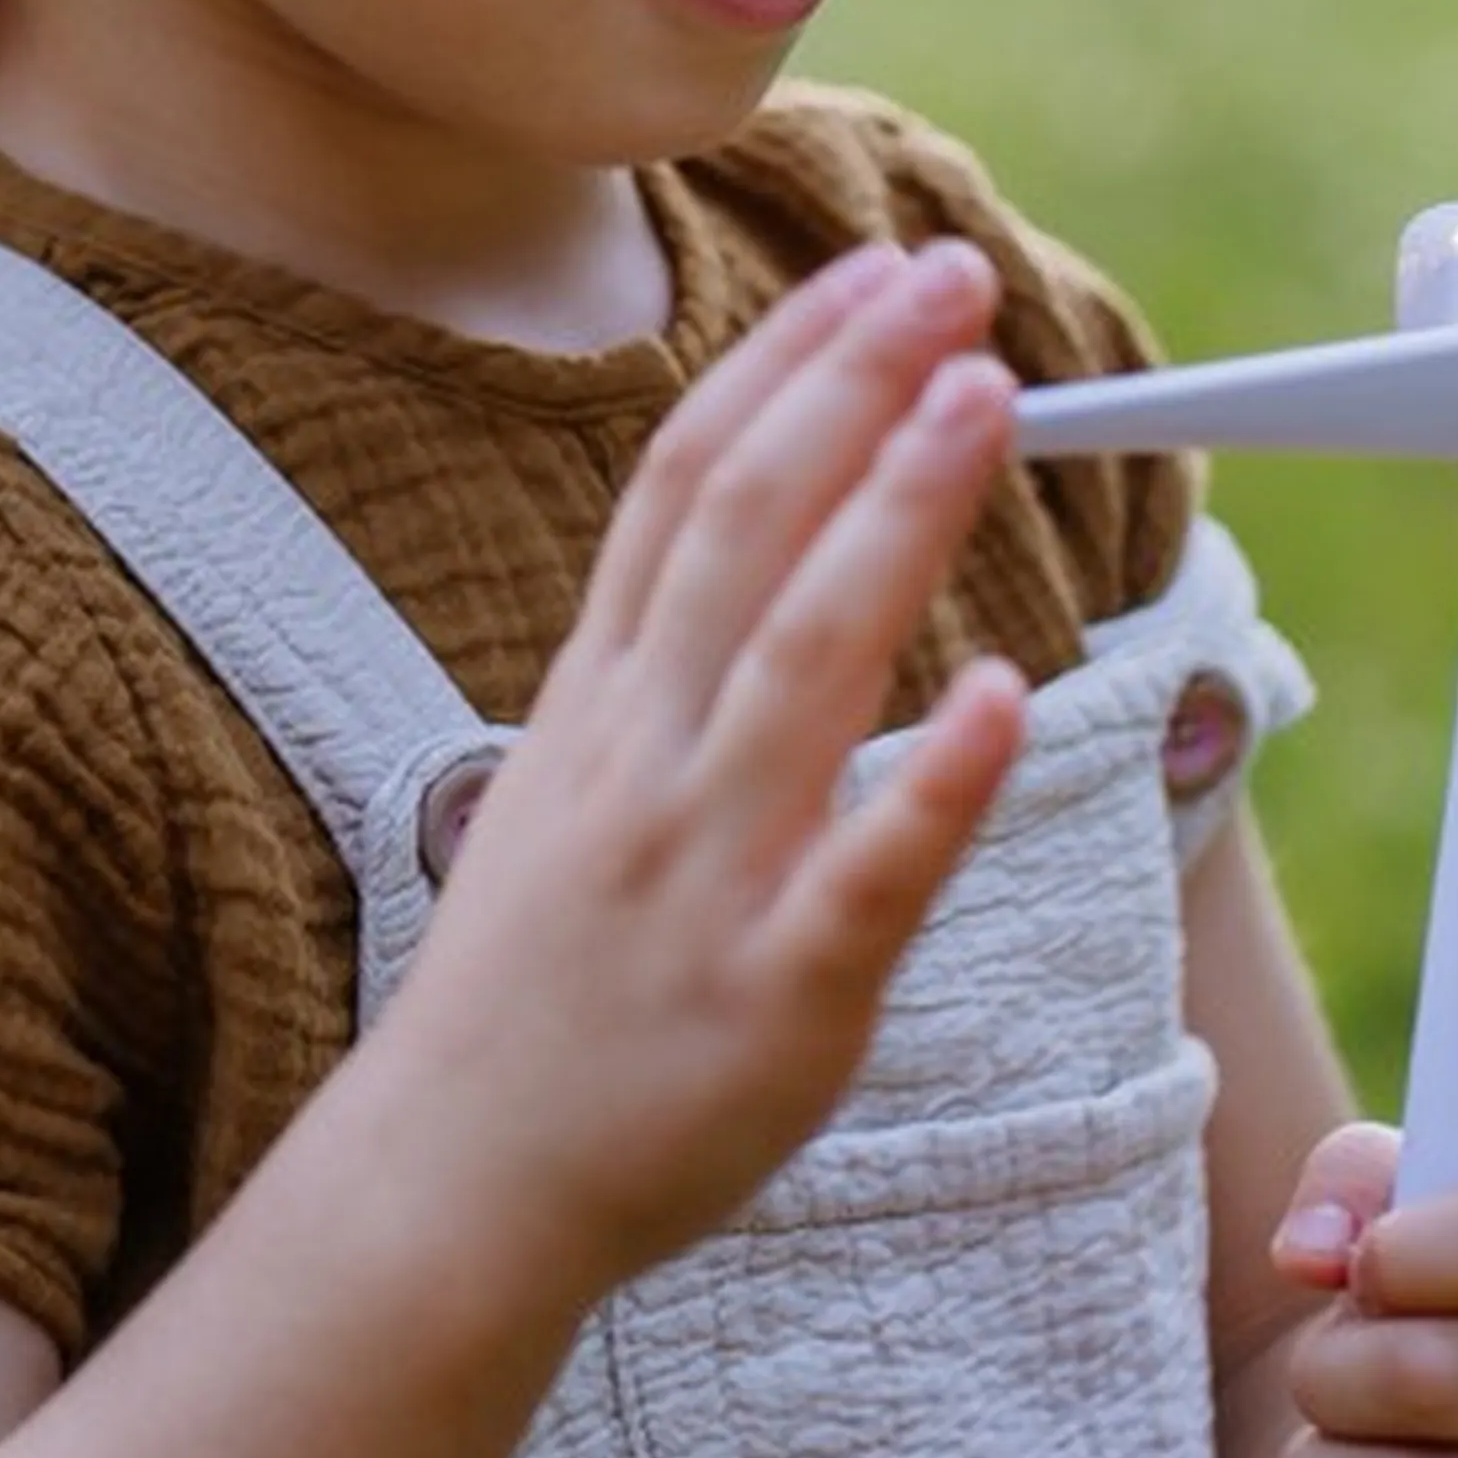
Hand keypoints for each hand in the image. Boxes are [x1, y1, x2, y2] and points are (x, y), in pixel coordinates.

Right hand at [367, 236, 1031, 1312]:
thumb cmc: (535, 985)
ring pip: (803, 660)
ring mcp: (707, 874)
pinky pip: (864, 875)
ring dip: (896, 515)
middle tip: (950, 278)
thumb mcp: (564, 783)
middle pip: (748, 532)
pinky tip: (1002, 693)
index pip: (690, 485)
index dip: (784, 365)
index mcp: (602, 700)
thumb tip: (757, 533)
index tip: (870, 272)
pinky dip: (931, 782)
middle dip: (853, 387)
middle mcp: (648, 758)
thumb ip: (656, 663)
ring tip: (985, 397)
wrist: (454, 1185)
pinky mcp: (777, 996)